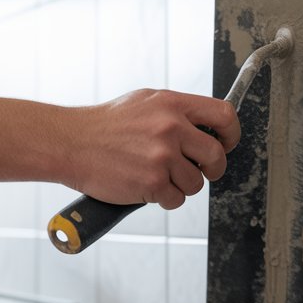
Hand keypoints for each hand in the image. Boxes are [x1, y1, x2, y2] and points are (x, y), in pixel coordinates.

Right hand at [67, 89, 240, 209]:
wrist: (70, 142)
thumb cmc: (105, 125)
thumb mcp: (145, 102)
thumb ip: (177, 112)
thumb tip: (206, 125)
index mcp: (172, 104)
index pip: (224, 116)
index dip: (231, 135)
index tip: (226, 144)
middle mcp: (171, 127)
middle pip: (216, 155)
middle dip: (212, 168)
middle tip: (199, 170)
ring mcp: (162, 156)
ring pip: (196, 183)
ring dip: (181, 185)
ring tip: (158, 176)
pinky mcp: (152, 182)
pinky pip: (176, 199)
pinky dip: (164, 198)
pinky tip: (147, 187)